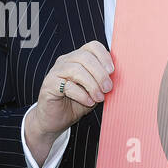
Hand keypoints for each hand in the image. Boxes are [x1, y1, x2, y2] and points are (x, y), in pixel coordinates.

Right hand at [24, 42, 113, 163]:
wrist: (55, 120)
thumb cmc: (75, 104)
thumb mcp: (94, 91)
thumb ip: (103, 82)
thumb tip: (118, 77)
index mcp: (78, 58)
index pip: (92, 46)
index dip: (104, 56)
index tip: (112, 71)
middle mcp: (65, 61)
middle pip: (85, 57)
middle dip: (100, 73)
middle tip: (108, 88)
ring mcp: (56, 72)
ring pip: (76, 69)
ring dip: (92, 84)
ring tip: (99, 97)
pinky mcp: (49, 85)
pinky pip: (67, 85)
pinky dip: (81, 94)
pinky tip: (88, 102)